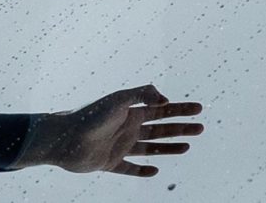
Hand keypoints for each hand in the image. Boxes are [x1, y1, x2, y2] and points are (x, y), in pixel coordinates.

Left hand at [20, 84, 202, 177]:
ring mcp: (119, 145)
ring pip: (150, 148)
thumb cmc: (90, 116)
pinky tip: (155, 171)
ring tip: (187, 147)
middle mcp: (126, 127)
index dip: (180, 109)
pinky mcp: (110, 163)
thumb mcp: (119, 100)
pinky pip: (130, 168)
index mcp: (129, 111)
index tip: (199, 109)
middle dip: (180, 127)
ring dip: (169, 148)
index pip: (161, 109)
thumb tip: (165, 99)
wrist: (64, 138)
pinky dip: (142, 171)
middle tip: (201, 128)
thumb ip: (142, 94)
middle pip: (159, 127)